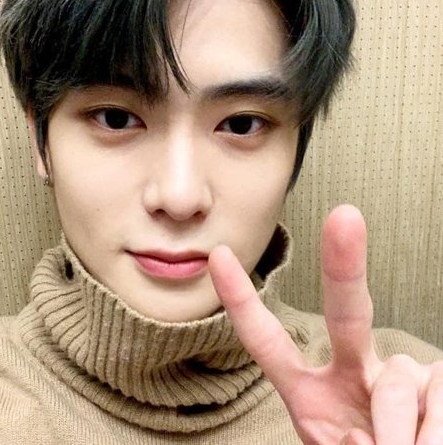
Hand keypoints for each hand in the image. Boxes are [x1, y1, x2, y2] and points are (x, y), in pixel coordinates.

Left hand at [208, 205, 442, 444]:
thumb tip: (367, 437)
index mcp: (310, 392)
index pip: (267, 340)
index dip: (242, 300)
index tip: (219, 255)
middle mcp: (351, 372)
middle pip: (346, 312)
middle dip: (343, 265)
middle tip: (345, 216)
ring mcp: (399, 373)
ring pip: (396, 383)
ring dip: (398, 432)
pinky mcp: (440, 379)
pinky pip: (436, 396)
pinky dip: (431, 432)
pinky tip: (428, 439)